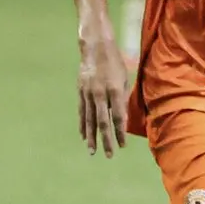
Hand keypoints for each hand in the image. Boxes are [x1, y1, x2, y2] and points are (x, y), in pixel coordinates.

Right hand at [77, 40, 130, 156]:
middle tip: (109, 155)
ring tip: (93, 151)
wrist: (95, 48)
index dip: (120, 132)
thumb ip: (122, 100)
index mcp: (113, 90)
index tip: (122, 145)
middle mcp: (99, 94)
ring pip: (89, 120)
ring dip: (91, 137)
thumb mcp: (123, 80)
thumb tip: (122, 121)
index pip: (117, 116)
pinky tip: (84, 136)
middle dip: (106, 140)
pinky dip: (83, 125)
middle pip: (102, 122)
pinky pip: (82, 112)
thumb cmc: (115, 64)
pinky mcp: (80, 92)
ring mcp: (87, 93)